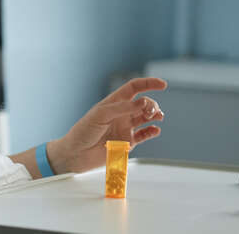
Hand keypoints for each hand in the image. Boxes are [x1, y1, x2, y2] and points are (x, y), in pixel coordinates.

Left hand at [48, 77, 166, 173]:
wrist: (76, 154)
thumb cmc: (83, 131)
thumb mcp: (101, 114)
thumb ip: (122, 108)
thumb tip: (142, 102)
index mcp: (114, 102)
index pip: (134, 88)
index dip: (148, 84)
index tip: (162, 84)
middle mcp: (121, 113)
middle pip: (143, 103)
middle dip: (151, 104)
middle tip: (150, 111)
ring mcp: (125, 127)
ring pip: (146, 118)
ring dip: (154, 115)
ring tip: (157, 117)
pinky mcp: (127, 142)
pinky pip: (144, 135)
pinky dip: (152, 131)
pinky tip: (155, 130)